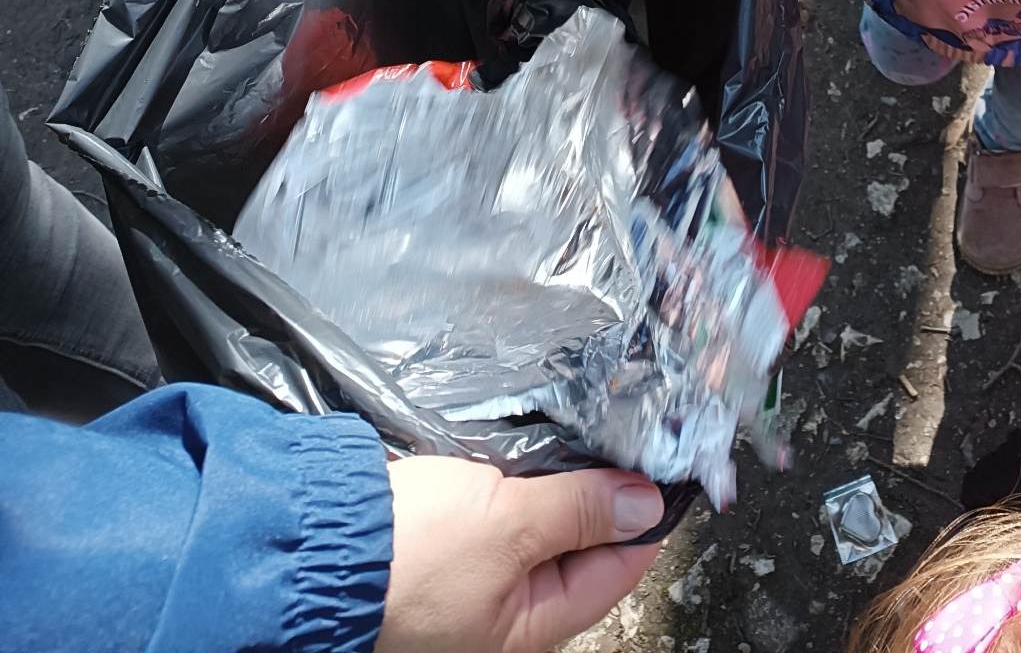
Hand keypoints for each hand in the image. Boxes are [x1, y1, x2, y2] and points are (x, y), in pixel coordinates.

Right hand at [377, 458, 663, 652]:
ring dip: (560, 481)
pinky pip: (501, 512)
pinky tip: (528, 445)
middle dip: (602, 492)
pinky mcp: (447, 544)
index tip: (664, 466)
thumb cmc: (409, 552)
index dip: (645, 516)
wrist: (318, 542)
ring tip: (581, 431)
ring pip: (541, 523)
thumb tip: (646, 504)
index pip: (616, 571)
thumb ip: (579, 512)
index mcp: (530, 628)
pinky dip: (519, 480)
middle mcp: (506, 611)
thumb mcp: (508, 526)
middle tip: (622, 435)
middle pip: (580, 547)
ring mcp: (475, 578)